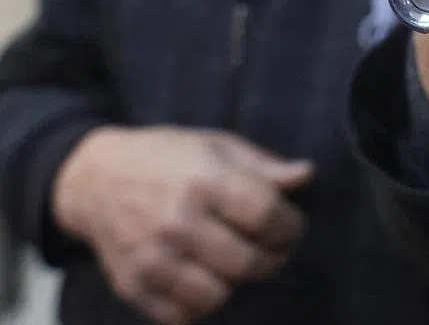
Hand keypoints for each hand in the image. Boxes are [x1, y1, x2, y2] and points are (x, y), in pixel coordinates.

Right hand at [52, 126, 312, 324]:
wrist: (96, 179)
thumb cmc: (167, 156)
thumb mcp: (218, 145)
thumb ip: (264, 166)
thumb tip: (306, 176)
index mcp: (204, 180)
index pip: (265, 216)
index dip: (290, 226)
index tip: (292, 226)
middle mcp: (177, 221)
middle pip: (247, 262)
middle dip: (273, 258)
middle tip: (274, 249)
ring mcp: (151, 258)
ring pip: (218, 295)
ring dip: (237, 282)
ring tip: (238, 261)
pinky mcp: (131, 286)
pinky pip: (183, 314)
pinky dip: (202, 303)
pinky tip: (206, 276)